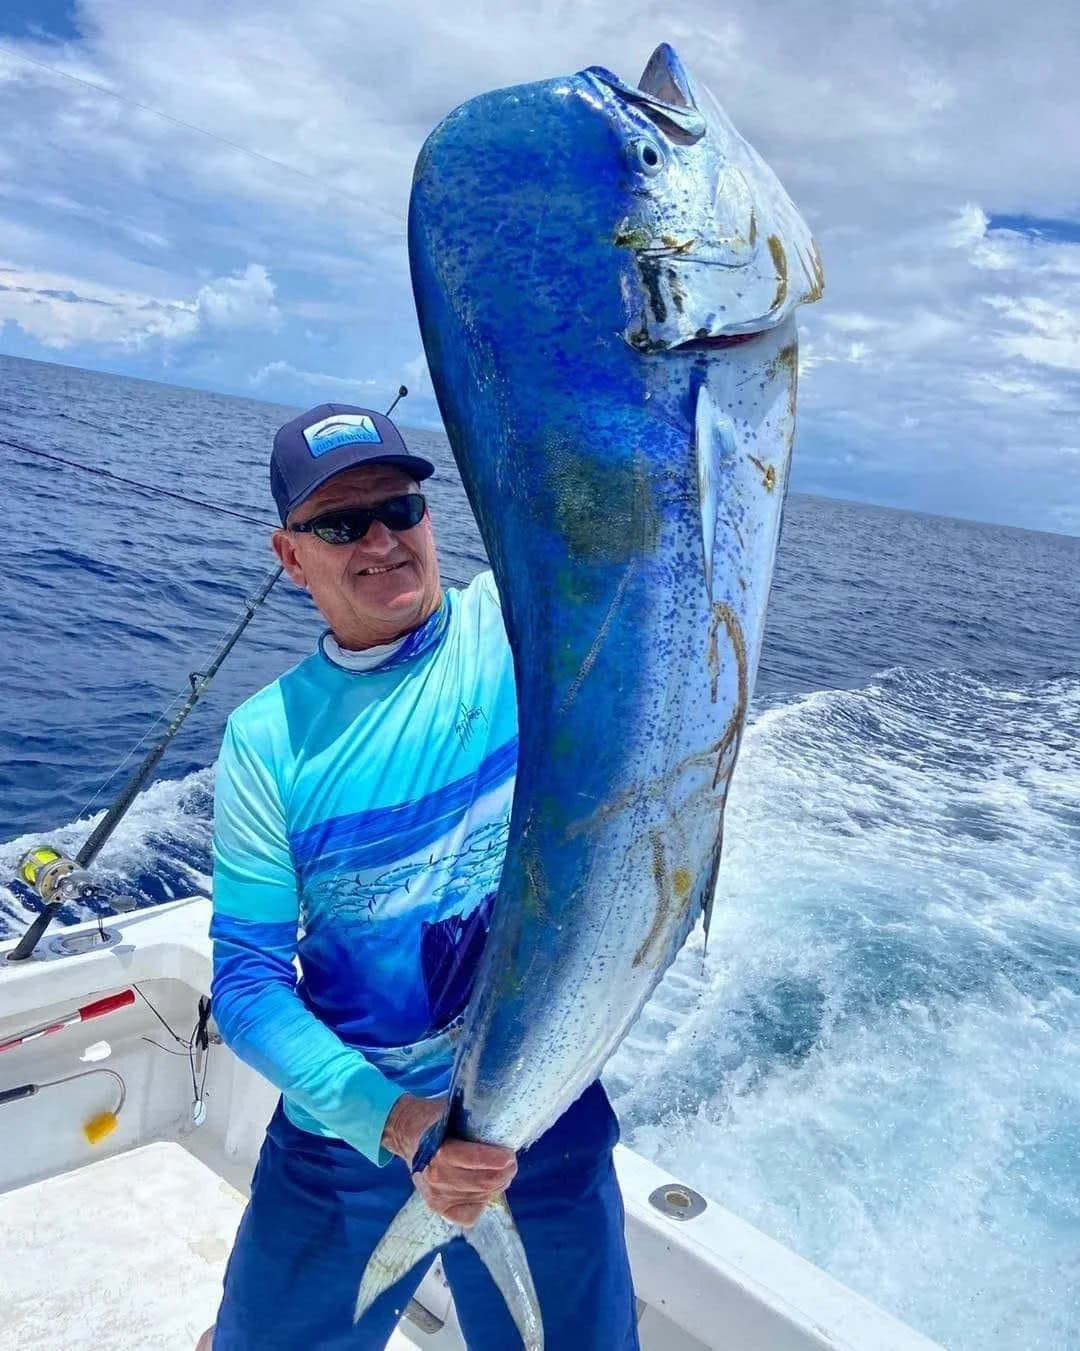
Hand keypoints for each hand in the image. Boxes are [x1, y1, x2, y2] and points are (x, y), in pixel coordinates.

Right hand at [382, 1094, 517, 1227]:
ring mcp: (436, 1196)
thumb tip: (502, 1118)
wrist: (406, 1133)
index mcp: (440, 1151)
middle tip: (511, 1163)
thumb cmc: (434, 1118)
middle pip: (485, 1182)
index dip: (499, 1159)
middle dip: (505, 1173)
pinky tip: (482, 1190)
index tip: (509, 1154)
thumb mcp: (451, 1109)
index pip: (477, 1160)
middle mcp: (437, 1177)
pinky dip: (481, 1203)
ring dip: (497, 1186)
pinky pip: (469, 1216)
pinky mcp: (437, 1207)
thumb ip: (473, 1116)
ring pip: (481, 1197)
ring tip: (501, 1174)